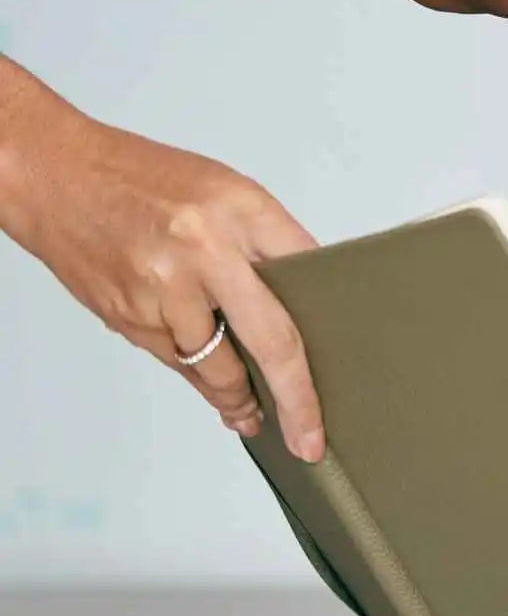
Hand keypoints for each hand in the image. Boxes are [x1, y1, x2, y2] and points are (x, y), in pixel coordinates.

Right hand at [0, 61, 324, 459]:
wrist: (54, 175)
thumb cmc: (143, 178)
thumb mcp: (226, 191)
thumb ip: (267, 241)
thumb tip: (306, 296)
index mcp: (240, 210)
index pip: (307, 279)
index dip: (330, 326)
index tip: (345, 366)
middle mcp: (203, 252)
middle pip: (270, 340)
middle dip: (294, 400)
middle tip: (309, 440)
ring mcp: (161, 290)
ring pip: (215, 365)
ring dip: (237, 397)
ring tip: (254, 415)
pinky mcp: (126, 317)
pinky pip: (175, 361)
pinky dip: (197, 377)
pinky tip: (212, 388)